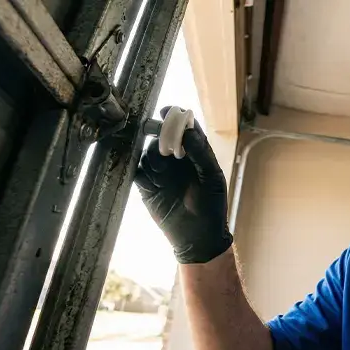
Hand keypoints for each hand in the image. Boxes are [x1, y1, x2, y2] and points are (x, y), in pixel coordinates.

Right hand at [134, 108, 232, 263]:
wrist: (198, 237)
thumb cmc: (211, 206)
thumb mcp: (211, 178)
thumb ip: (201, 154)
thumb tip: (188, 131)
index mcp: (195, 154)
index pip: (185, 130)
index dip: (176, 119)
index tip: (168, 112)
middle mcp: (176, 161)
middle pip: (163, 138)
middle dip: (160, 134)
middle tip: (161, 139)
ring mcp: (160, 173)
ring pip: (149, 154)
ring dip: (152, 155)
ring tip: (161, 169)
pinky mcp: (147, 188)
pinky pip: (138, 173)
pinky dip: (140, 171)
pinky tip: (149, 177)